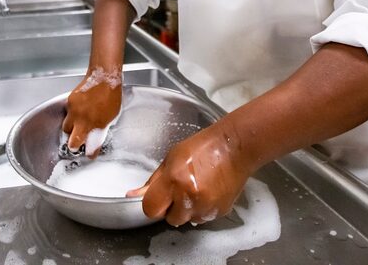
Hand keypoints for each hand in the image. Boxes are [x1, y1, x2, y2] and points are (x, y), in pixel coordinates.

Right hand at [61, 67, 121, 155]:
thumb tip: (96, 138)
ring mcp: (74, 111)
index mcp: (95, 125)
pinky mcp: (69, 102)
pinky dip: (72, 114)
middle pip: (71, 142)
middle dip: (74, 144)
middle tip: (79, 143)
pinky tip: (80, 109)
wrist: (104, 78)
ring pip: (66, 127)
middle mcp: (82, 120)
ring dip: (71, 128)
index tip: (90, 154)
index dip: (90, 153)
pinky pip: (67, 113)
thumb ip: (101, 128)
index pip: (90, 148)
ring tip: (79, 123)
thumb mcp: (111, 117)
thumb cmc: (111, 96)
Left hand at [127, 118, 249, 226]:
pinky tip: (208, 191)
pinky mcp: (219, 212)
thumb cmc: (203, 147)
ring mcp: (206, 207)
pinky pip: (203, 218)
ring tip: (196, 187)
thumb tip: (132, 195)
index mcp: (174, 180)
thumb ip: (153, 181)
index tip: (157, 197)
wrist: (235, 148)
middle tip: (180, 189)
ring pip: (187, 220)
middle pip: (169, 219)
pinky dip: (202, 209)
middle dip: (171, 207)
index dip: (153, 203)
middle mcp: (189, 197)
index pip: (151, 209)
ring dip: (187, 209)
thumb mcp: (171, 158)